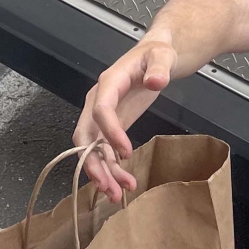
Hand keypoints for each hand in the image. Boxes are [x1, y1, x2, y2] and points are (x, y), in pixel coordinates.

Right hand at [74, 38, 176, 200]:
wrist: (156, 57)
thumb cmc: (158, 54)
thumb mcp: (162, 56)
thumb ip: (159, 68)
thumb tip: (155, 82)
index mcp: (108, 83)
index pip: (100, 109)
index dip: (109, 131)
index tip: (126, 152)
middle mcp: (97, 101)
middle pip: (86, 135)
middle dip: (94, 163)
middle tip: (109, 187)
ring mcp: (101, 116)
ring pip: (92, 149)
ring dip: (103, 172)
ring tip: (118, 194)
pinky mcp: (110, 126)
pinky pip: (104, 150)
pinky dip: (111, 168)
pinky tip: (123, 184)